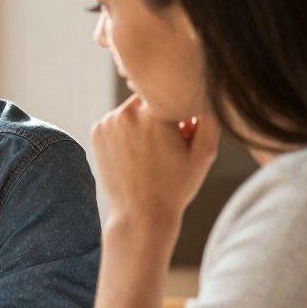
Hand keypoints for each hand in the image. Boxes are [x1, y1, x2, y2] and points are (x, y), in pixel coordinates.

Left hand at [91, 95, 219, 228]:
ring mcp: (108, 122)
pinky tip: (135, 154)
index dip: (182, 112)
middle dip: (161, 114)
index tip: (184, 133)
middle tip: (168, 144)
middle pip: (151, 98)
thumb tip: (203, 92)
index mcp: (155, 114)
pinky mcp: (96, 131)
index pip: (173, 93)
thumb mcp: (204, 153)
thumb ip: (210, 117)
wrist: (140, 215)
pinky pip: (118, 120)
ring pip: (133, 108)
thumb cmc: (176, 186)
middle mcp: (126, 112)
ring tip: (151, 152)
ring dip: (143, 120)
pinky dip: (126, 130)